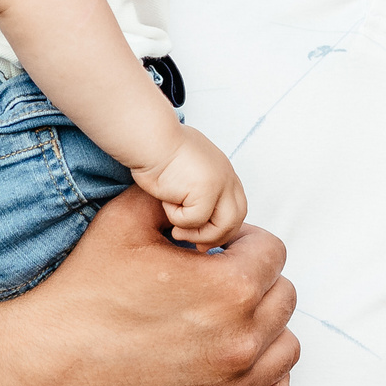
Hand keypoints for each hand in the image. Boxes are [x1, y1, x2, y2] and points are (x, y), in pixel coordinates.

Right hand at [6, 188, 295, 385]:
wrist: (42, 366)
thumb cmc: (80, 295)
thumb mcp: (124, 220)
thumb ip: (175, 199)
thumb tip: (198, 198)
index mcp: (229, 288)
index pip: (273, 252)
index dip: (243, 244)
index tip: (217, 252)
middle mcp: (240, 342)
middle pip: (283, 298)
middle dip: (255, 283)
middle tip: (216, 285)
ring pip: (285, 349)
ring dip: (263, 330)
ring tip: (223, 324)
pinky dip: (262, 381)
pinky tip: (232, 365)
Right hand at [131, 127, 247, 247]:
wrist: (149, 137)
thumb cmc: (157, 150)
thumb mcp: (185, 171)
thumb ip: (196, 189)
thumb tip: (195, 218)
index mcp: (224, 172)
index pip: (235, 207)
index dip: (222, 228)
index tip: (205, 241)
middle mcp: (226, 177)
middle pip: (235, 219)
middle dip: (216, 237)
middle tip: (197, 247)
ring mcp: (220, 184)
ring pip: (222, 225)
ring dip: (197, 234)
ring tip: (176, 231)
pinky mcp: (206, 191)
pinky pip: (195, 220)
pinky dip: (177, 218)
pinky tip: (166, 202)